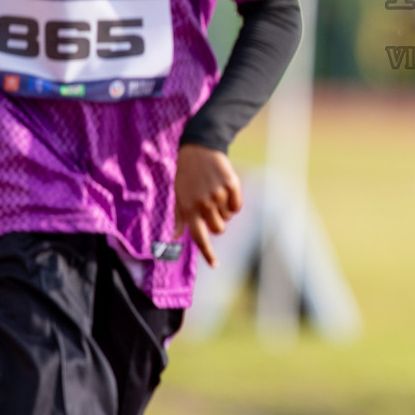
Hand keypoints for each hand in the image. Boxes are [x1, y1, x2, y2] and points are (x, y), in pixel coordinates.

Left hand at [174, 144, 242, 266]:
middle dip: (217, 223)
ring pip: (229, 217)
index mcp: (189, 210)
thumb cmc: (187, 175)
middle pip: (219, 229)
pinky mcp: (231, 185)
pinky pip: (238, 205)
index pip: (200, 238)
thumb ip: (180, 217)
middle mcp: (204, 204)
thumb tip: (175, 237)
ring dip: (225, 211)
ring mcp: (218, 195)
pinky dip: (234, 202)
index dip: (208, 253)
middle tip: (212, 209)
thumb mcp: (179, 196)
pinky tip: (226, 190)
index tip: (215, 265)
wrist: (199, 149)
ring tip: (216, 194)